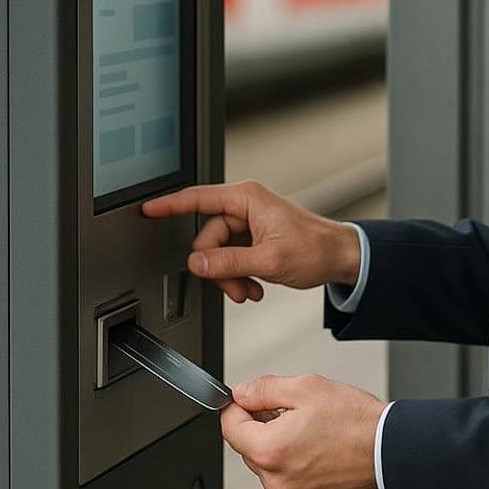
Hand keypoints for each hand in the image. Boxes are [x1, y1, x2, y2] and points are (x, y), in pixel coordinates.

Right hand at [141, 180, 360, 302]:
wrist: (340, 258)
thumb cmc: (316, 249)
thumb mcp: (268, 260)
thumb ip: (228, 262)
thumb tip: (197, 263)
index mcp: (246, 198)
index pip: (197, 199)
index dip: (169, 205)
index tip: (148, 209)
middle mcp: (244, 206)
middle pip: (208, 236)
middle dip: (217, 267)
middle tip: (234, 286)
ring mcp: (248, 223)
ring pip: (218, 252)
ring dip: (230, 276)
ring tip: (249, 290)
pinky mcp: (252, 238)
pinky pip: (231, 258)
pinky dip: (238, 276)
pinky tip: (254, 286)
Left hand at [222, 374, 384, 488]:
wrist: (390, 449)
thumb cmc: (355, 421)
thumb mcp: (305, 387)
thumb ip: (263, 389)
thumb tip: (241, 393)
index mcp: (270, 450)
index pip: (230, 427)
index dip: (238, 407)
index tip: (247, 399)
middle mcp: (277, 481)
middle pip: (248, 447)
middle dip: (260, 426)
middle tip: (287, 410)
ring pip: (268, 465)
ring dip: (278, 446)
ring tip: (308, 429)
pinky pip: (288, 480)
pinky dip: (295, 464)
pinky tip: (316, 448)